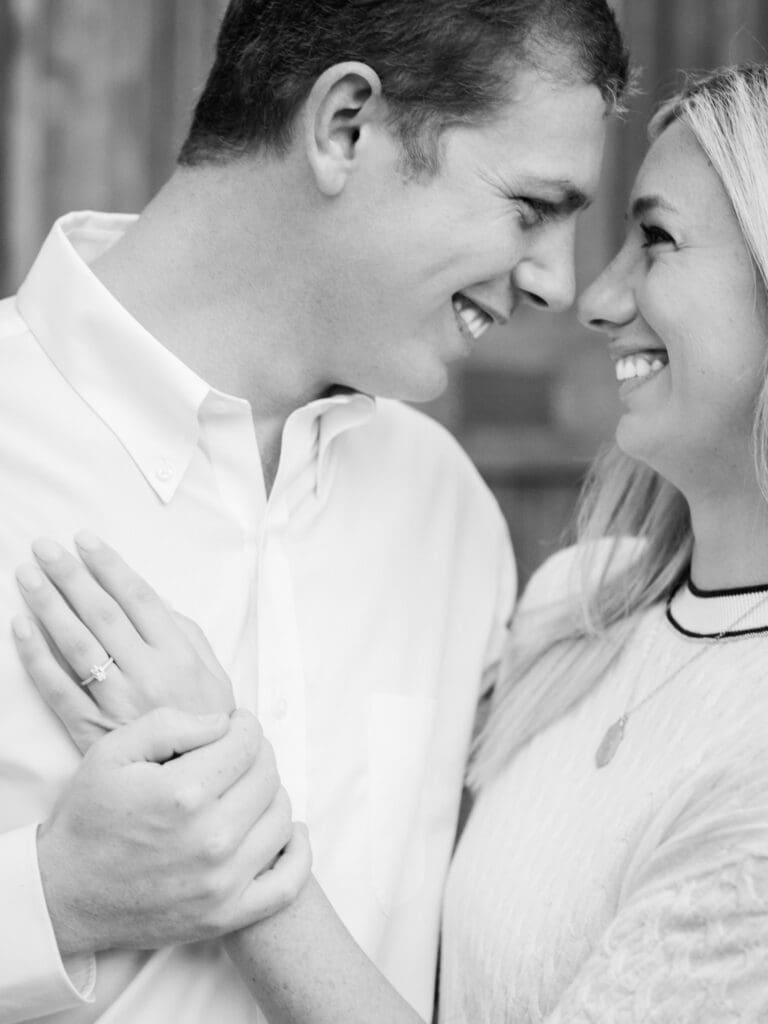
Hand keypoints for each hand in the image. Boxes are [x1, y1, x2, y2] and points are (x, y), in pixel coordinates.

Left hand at [13, 532, 233, 750]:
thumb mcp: (215, 676)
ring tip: (27, 574)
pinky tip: (21, 627)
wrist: (197, 785)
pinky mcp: (91, 729)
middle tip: (46, 547)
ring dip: (49, 605)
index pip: (138, 598)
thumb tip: (158, 603)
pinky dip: (36, 656)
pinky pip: (57, 687)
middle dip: (71, 576)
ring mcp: (116, 701)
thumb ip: (189, 636)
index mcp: (179, 656)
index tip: (86, 541)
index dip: (109, 566)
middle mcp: (147, 674)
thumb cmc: (207, 728)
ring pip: (76, 644)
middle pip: (102, 614)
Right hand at [37, 707, 310, 955]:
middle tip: (237, 755)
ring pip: (282, 818)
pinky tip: (288, 833)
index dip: (244, 726)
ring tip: (246, 790)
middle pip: (268, 776)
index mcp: (183, 793)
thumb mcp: (113, 752)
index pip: (248, 743)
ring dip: (271, 795)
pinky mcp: (226, 915)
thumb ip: (172, 724)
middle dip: (257, 755)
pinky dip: (298, 853)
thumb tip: (224, 723)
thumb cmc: (88, 818)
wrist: (63, 895)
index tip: (233, 727)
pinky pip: (288, 882)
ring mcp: (222, 883)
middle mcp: (210, 839)